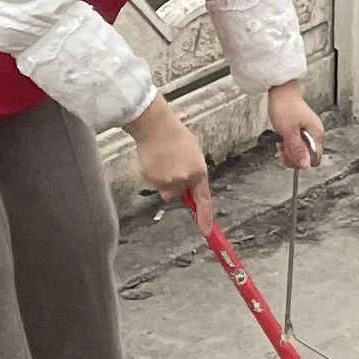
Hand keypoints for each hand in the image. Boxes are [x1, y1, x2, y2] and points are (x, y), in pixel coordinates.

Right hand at [128, 98, 209, 213]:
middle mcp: (183, 179)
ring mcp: (166, 180)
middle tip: (174, 165)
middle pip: (179, 195)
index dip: (205, 217)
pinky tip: (155, 161)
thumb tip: (191, 190)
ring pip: (166, 191)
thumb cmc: (177, 137)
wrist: (156, 126)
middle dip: (177, 185)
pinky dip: (155, 176)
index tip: (206, 231)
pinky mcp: (151, 179)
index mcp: (198, 172)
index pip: (203, 200)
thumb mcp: (194, 154)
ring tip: (164, 161)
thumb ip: (195, 174)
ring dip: (165, 181)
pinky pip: (154, 184)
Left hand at [268, 84, 327, 170]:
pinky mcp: (302, 129)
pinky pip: (297, 143)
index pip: (314, 159)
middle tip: (282, 148)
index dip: (300, 161)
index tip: (289, 155)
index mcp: (316, 134)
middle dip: (293, 156)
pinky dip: (288, 144)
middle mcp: (315, 134)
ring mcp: (308, 131)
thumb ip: (297, 150)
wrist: (281, 90)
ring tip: (281, 142)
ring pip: (301, 151)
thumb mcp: (289, 131)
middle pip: (307, 157)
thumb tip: (305, 166)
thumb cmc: (285, 106)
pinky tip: (282, 139)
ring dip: (289, 150)